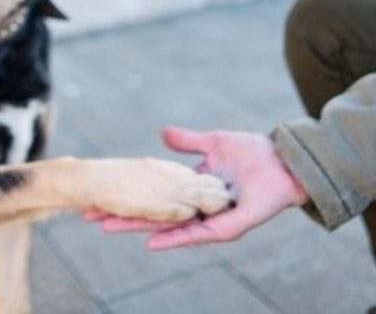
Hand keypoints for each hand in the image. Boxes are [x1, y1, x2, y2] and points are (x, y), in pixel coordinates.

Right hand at [84, 126, 307, 249]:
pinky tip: (152, 242)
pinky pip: (196, 235)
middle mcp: (197, 208)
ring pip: (168, 227)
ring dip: (139, 228)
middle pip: (154, 215)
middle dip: (123, 216)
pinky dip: (174, 238)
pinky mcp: (225, 227)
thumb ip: (187, 142)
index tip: (102, 195)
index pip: (154, 196)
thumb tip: (161, 134)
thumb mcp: (212, 142)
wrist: (283, 161)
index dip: (129, 197)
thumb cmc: (252, 152)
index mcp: (192, 189)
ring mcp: (209, 220)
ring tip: (110, 227)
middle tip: (92, 216)